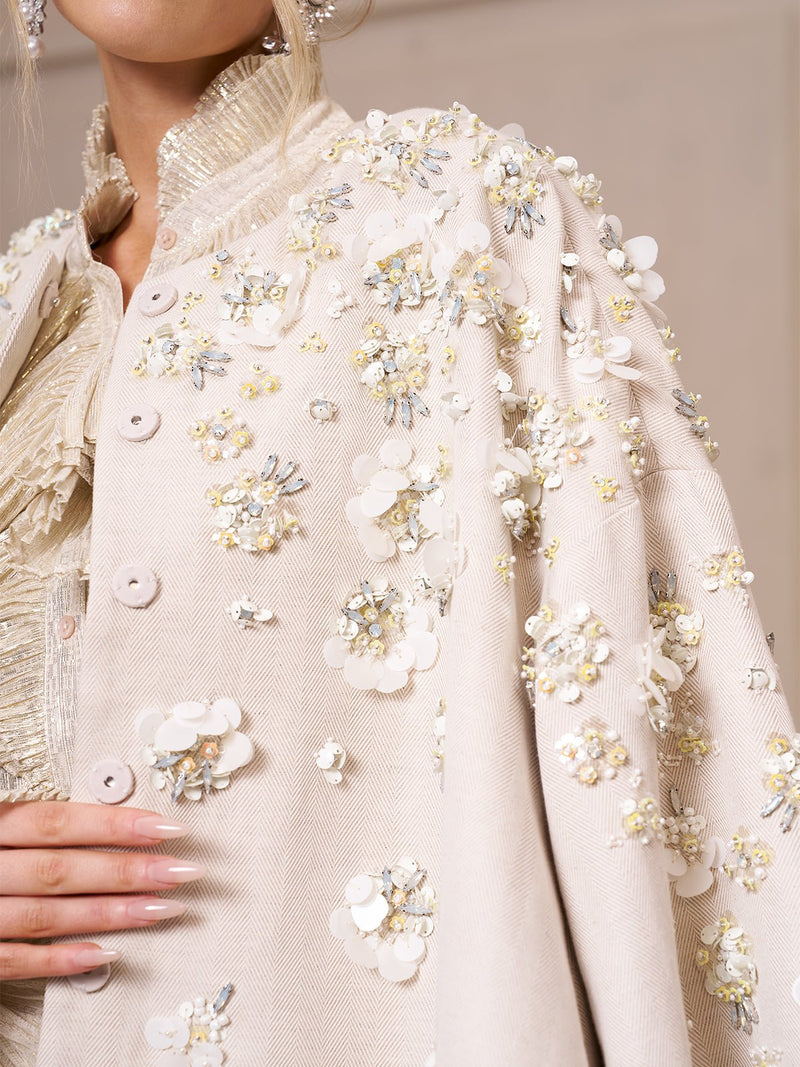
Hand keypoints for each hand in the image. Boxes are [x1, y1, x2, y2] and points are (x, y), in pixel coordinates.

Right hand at [0, 800, 203, 980]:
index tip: (168, 829)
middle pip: (59, 871)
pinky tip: (106, 955)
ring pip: (44, 916)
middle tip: (181, 872)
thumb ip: (37, 824)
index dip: (115, 826)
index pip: (58, 823)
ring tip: (162, 909)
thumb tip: (111, 817)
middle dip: (126, 872)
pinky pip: (12, 961)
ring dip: (107, 914)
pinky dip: (59, 960)